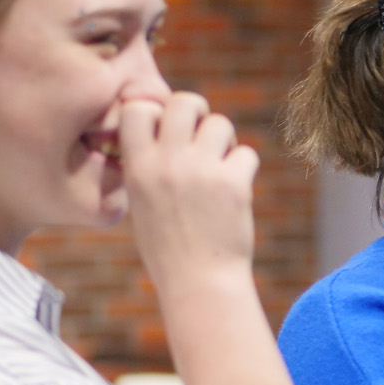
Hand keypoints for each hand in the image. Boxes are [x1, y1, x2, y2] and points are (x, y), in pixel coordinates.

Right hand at [119, 91, 258, 294]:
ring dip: (224, 140)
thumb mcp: (142, 203)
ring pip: (220, 122)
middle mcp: (166, 163)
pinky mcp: (233, 182)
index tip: (166, 131)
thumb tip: (167, 125)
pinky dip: (244, 168)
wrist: (199, 282)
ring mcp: (201, 170)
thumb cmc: (169, 247)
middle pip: (184, 101)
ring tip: (220, 167)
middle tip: (202, 137)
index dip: (156, 112)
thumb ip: (149, 165)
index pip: (138, 108)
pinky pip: (246, 153)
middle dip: (197, 112)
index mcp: (137, 167)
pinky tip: (237, 190)